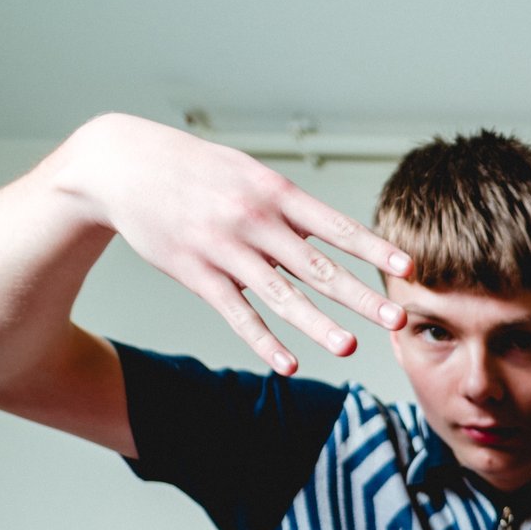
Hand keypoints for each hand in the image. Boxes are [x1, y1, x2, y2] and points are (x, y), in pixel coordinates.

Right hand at [55, 114, 411, 375]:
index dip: (373, 249)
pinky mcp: (197, 274)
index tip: (408, 269)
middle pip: (317, 267)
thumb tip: (332, 236)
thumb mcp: (246, 171)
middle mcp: (254, 221)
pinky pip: (237, 315)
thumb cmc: (195, 169)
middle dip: (360, 296)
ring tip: (350, 348)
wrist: (122, 165)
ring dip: (317, 326)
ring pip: (280, 296)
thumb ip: (288, 205)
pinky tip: (287, 364)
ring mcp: (225, 250)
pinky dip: (263, 341)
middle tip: (398, 319)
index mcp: (274, 191)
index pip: (335, 226)